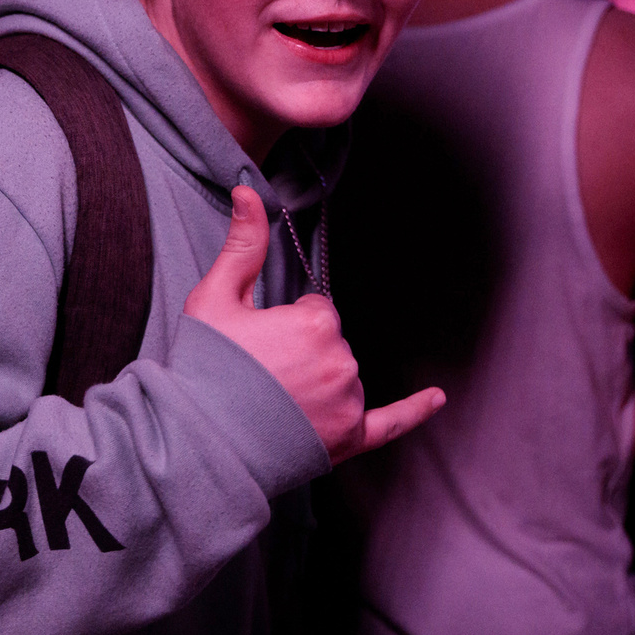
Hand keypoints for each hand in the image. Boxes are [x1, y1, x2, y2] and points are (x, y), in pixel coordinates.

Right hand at [184, 185, 444, 464]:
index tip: (258, 342)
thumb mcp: (215, 298)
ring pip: (345, 378)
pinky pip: (392, 422)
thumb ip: (244, 245)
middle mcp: (343, 362)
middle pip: (332, 343)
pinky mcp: (349, 439)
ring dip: (318, 383)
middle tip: (258, 374)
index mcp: (317, 323)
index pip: (317, 311)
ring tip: (271, 403)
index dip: (284, 323)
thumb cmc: (203, 368)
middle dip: (301, 352)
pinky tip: (436, 398)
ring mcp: (349, 404)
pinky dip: (414, 411)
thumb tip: (248, 192)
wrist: (198, 441)